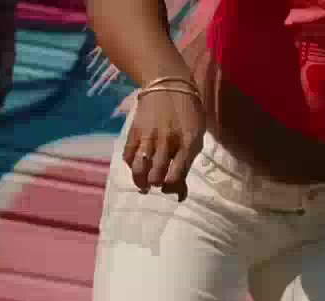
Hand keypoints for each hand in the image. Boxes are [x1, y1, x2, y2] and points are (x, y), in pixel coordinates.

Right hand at [125, 83, 204, 200]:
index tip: (171, 190)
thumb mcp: (197, 135)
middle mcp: (166, 142)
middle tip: (156, 185)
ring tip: (143, 185)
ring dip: (140, 180)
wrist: (168, 85)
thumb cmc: (189, 113)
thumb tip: (180, 189)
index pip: (177, 176)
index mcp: (187, 145)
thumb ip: (188, 160)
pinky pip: (128, 154)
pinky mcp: (134, 131)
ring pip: (139, 168)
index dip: (172, 189)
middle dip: (156, 185)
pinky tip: (137, 166)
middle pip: (155, 175)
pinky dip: (131, 165)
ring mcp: (148, 136)